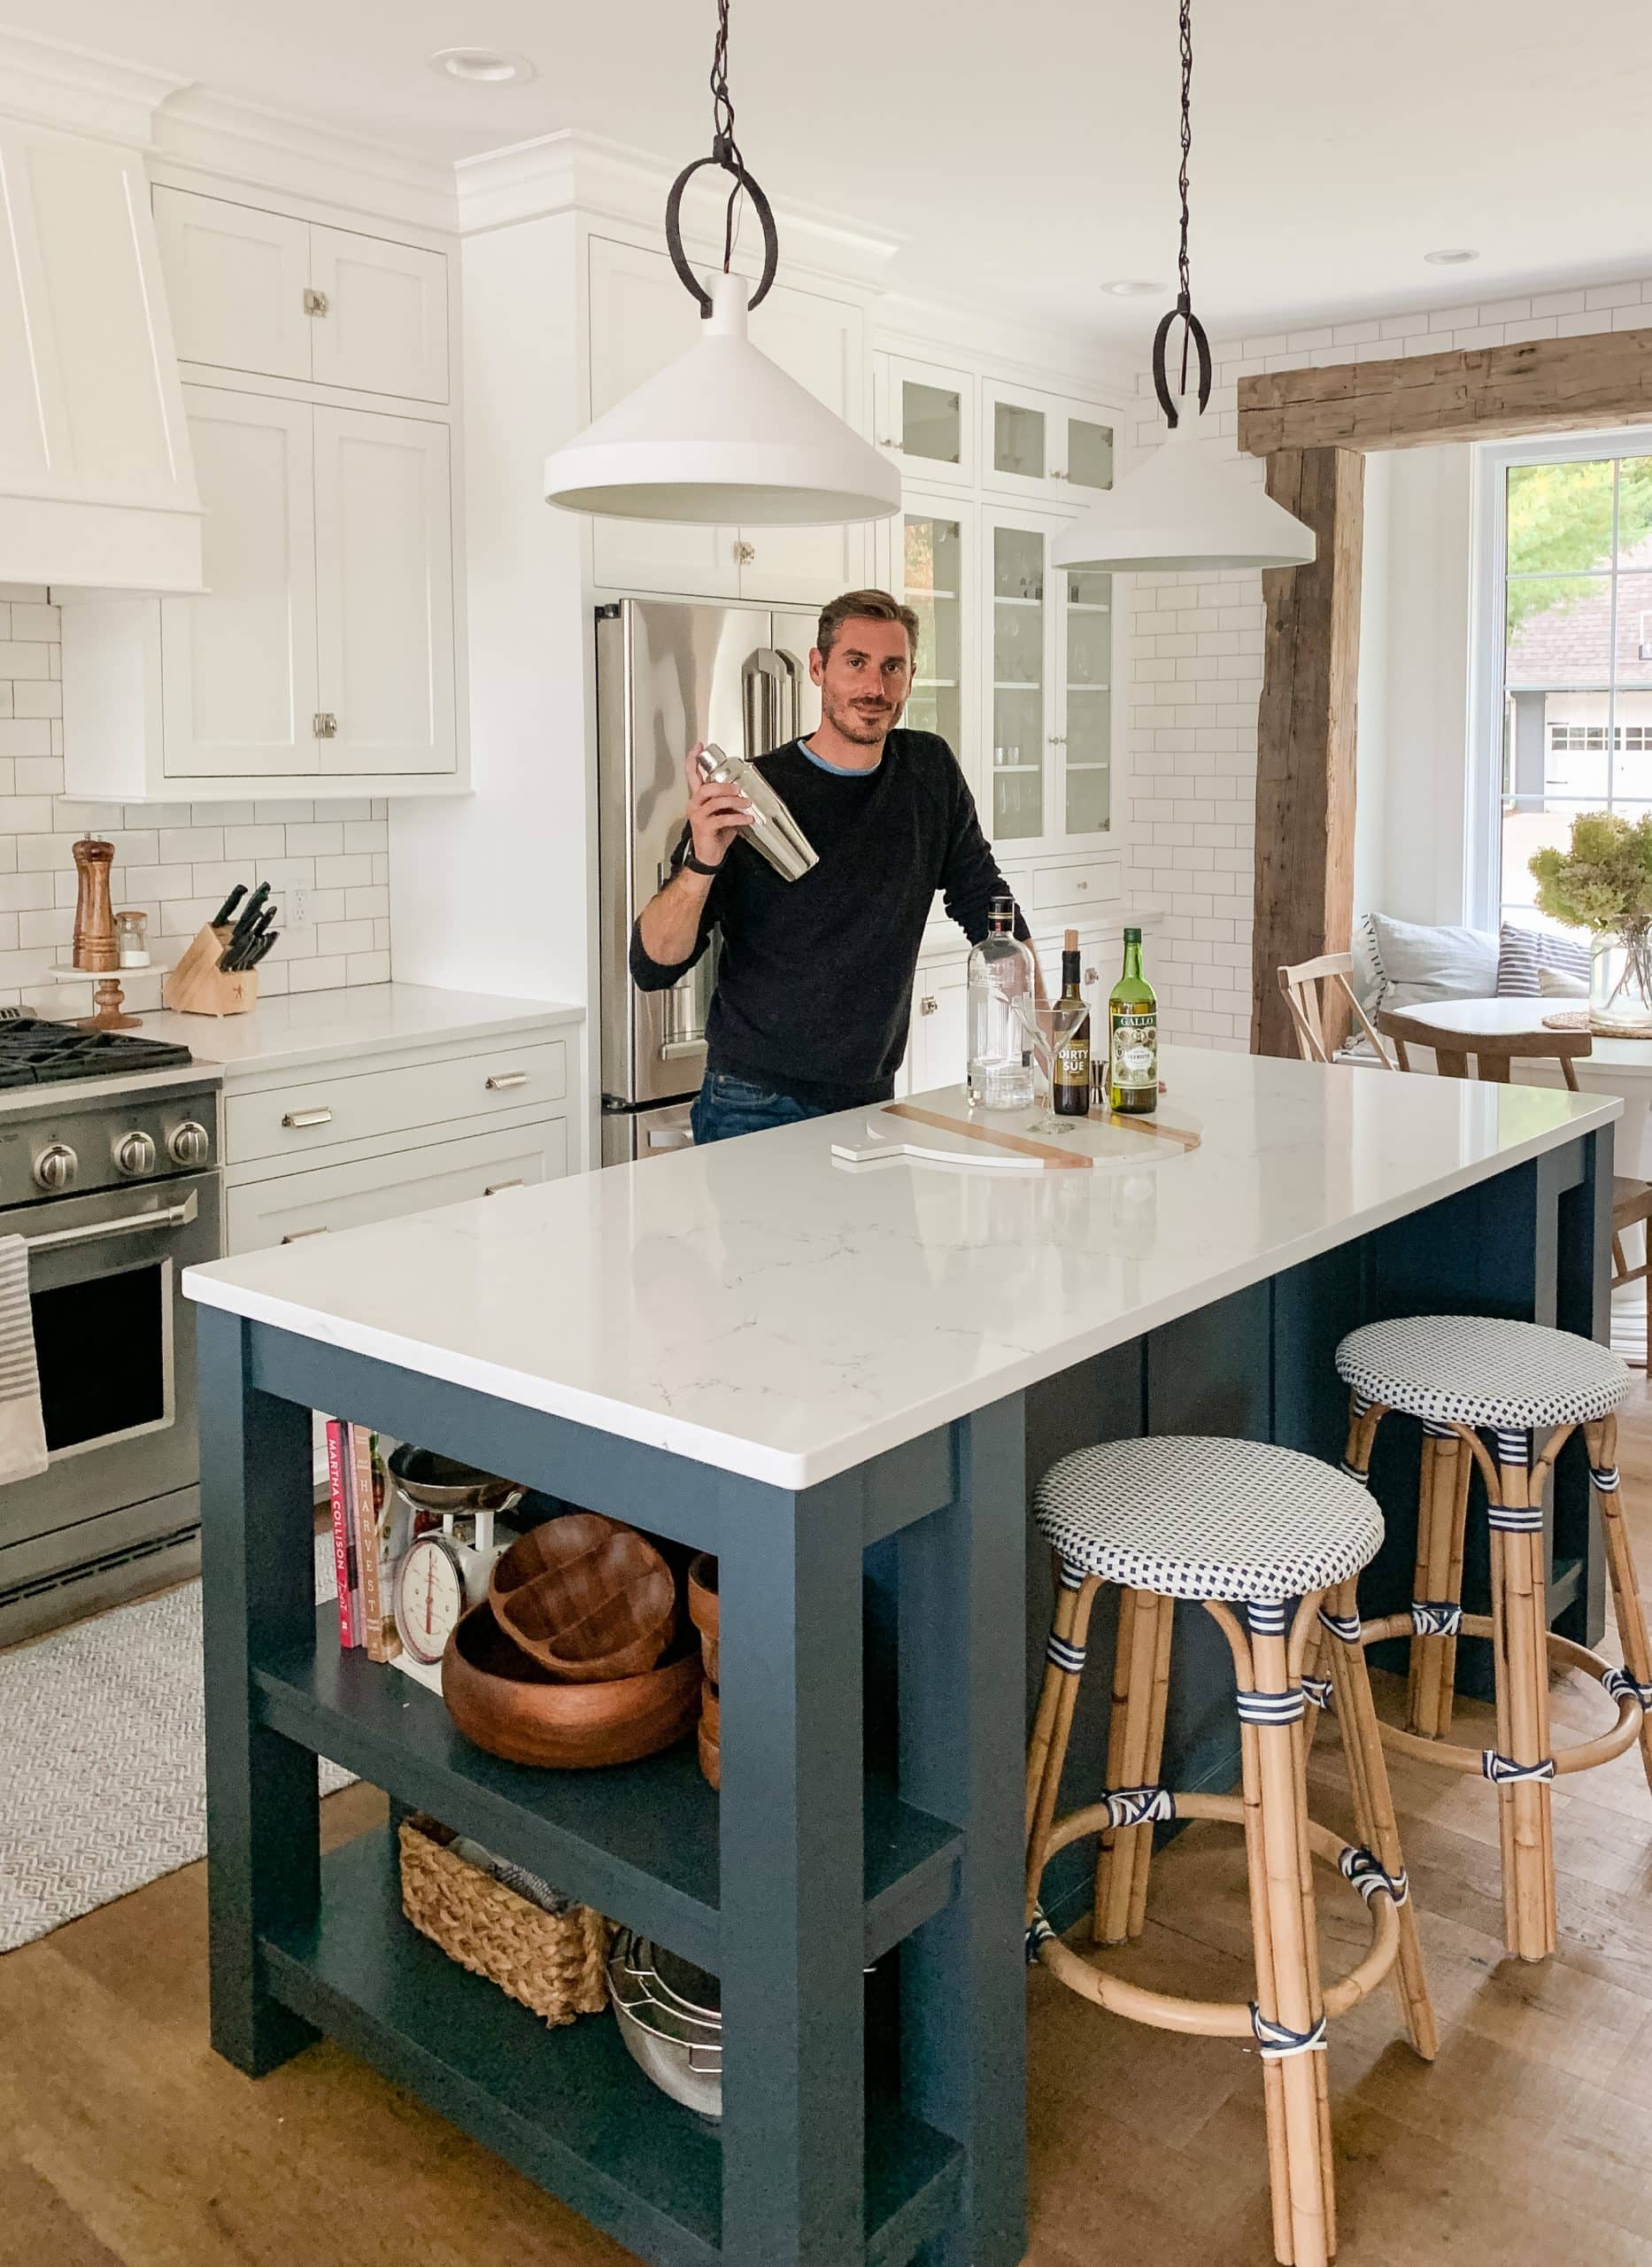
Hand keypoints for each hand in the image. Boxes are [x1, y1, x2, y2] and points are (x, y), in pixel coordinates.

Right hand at [683, 744, 753, 871]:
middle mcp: (695, 805)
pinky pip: (722, 818)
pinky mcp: (704, 827)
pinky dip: (737, 818)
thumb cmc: (715, 835)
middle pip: (706, 787)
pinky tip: (747, 819)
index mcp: (698, 798)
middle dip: (724, 785)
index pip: (692, 775)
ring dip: (734, 801)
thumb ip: (728, 801)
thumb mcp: (723, 813)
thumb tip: (744, 792)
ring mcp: (697, 816)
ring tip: (746, 804)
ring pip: (715, 801)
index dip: (693, 760)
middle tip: (738, 788)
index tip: (699, 747)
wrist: (708, 856)